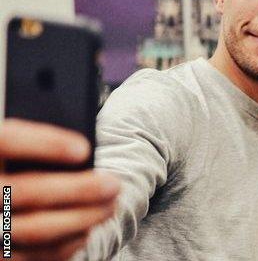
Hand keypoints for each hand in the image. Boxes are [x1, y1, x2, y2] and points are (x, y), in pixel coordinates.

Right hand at [0, 118, 119, 260]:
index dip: (46, 144)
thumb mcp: (13, 152)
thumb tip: (83, 152)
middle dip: (79, 189)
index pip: (7, 140)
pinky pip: (33, 256)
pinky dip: (66, 243)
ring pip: (34, 229)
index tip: (84, 149)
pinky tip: (87, 229)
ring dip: (81, 218)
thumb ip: (34, 145)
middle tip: (114, 184)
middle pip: (27, 192)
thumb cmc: (10, 170)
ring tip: (110, 206)